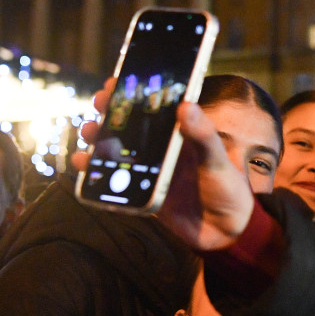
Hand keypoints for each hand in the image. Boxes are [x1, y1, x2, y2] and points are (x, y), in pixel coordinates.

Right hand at [72, 79, 253, 250]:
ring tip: (87, 133)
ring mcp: (151, 173)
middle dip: (110, 114)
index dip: (135, 94)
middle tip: (97, 104)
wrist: (229, 233)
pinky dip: (97, 173)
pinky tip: (84, 166)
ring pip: (118, 152)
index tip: (115, 82)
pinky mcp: (143, 194)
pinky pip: (115, 181)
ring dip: (99, 141)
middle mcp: (164, 151)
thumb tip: (186, 105)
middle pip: (131, 128)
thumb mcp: (218, 160)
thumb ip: (203, 135)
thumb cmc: (230, 189)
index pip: (155, 109)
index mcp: (182, 136)